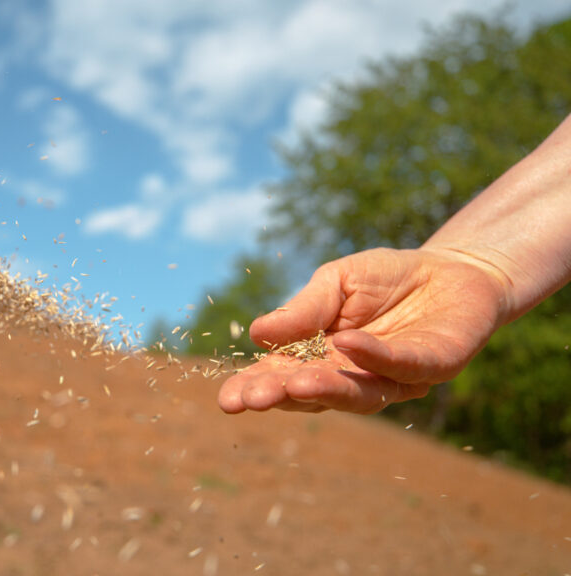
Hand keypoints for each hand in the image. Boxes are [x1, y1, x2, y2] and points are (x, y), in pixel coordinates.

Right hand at [218, 247, 510, 413]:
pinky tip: (346, 343)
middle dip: (283, 397)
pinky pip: (400, 366)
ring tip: (294, 384)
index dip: (254, 389)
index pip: (281, 379)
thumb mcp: (335, 282)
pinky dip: (373, 357)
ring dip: (325, 390)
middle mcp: (353, 378)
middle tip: (253, 399)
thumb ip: (302, 311)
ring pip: (357, 394)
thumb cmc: (387, 279)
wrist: (453, 270)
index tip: (227, 400)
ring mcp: (393, 378)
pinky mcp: (432, 367)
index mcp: (320, 360)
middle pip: (314, 395)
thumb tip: (257, 334)